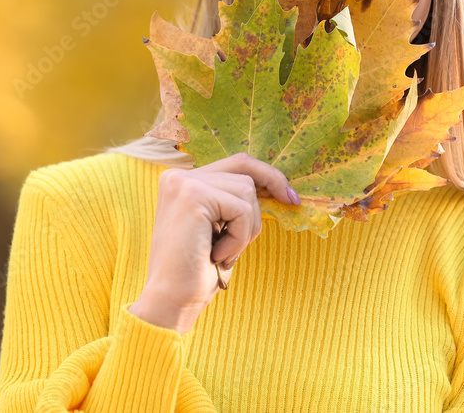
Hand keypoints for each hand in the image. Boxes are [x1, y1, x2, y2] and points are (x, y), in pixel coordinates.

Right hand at [128, 152, 299, 333]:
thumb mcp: (219, 227)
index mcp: (182, 181)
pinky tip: (217, 255)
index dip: (266, 174)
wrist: (171, 300)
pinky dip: (240, 237)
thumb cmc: (198, 270)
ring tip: (224, 252)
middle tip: (292, 202)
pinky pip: (241, 210)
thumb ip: (233, 201)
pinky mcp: (194, 196)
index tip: (290, 195)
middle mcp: (178, 176)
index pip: (234, 162)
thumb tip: (276, 185)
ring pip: (246, 190)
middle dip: (270, 186)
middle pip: (243, 167)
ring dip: (247, 227)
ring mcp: (184, 183)